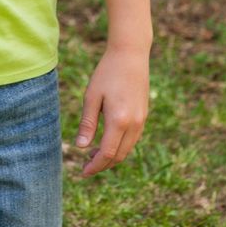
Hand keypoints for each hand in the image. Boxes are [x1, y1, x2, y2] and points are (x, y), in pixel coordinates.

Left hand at [75, 45, 149, 176]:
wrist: (131, 54)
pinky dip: (120, 146)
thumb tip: (81, 147)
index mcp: (119, 121)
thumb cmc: (107, 72)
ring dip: (112, 156)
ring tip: (94, 154)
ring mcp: (141, 120)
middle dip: (102, 164)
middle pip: (118, 156)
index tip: (83, 172)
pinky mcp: (144, 115)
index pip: (107, 154)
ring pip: (127, 149)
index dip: (94, 166)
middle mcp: (134, 124)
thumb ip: (88, 123)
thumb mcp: (92, 96)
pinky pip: (133, 139)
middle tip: (86, 165)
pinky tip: (108, 140)